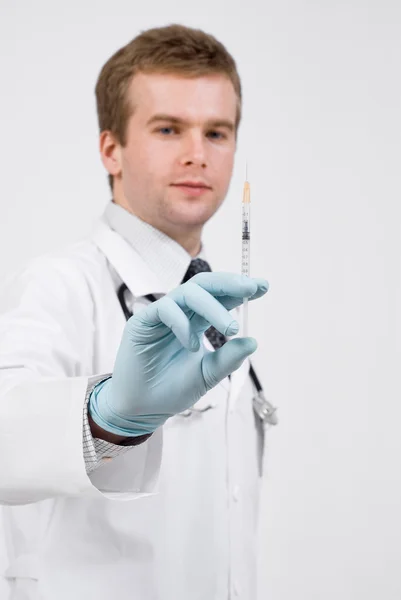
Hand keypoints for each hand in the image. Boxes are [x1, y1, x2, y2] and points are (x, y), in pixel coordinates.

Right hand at [89, 273, 267, 435]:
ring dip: (213, 306)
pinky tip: (192, 345)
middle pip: (205, 285)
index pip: (220, 298)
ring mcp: (161, 315)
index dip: (240, 290)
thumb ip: (228, 359)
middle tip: (251, 287)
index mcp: (197, 322)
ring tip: (231, 328)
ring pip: (188, 293)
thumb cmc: (172, 390)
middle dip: (229, 283)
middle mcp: (181, 313)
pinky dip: (182, 323)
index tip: (263, 287)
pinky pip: (165, 309)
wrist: (143, 409)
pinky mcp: (142, 322)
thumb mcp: (208, 375)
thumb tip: (253, 342)